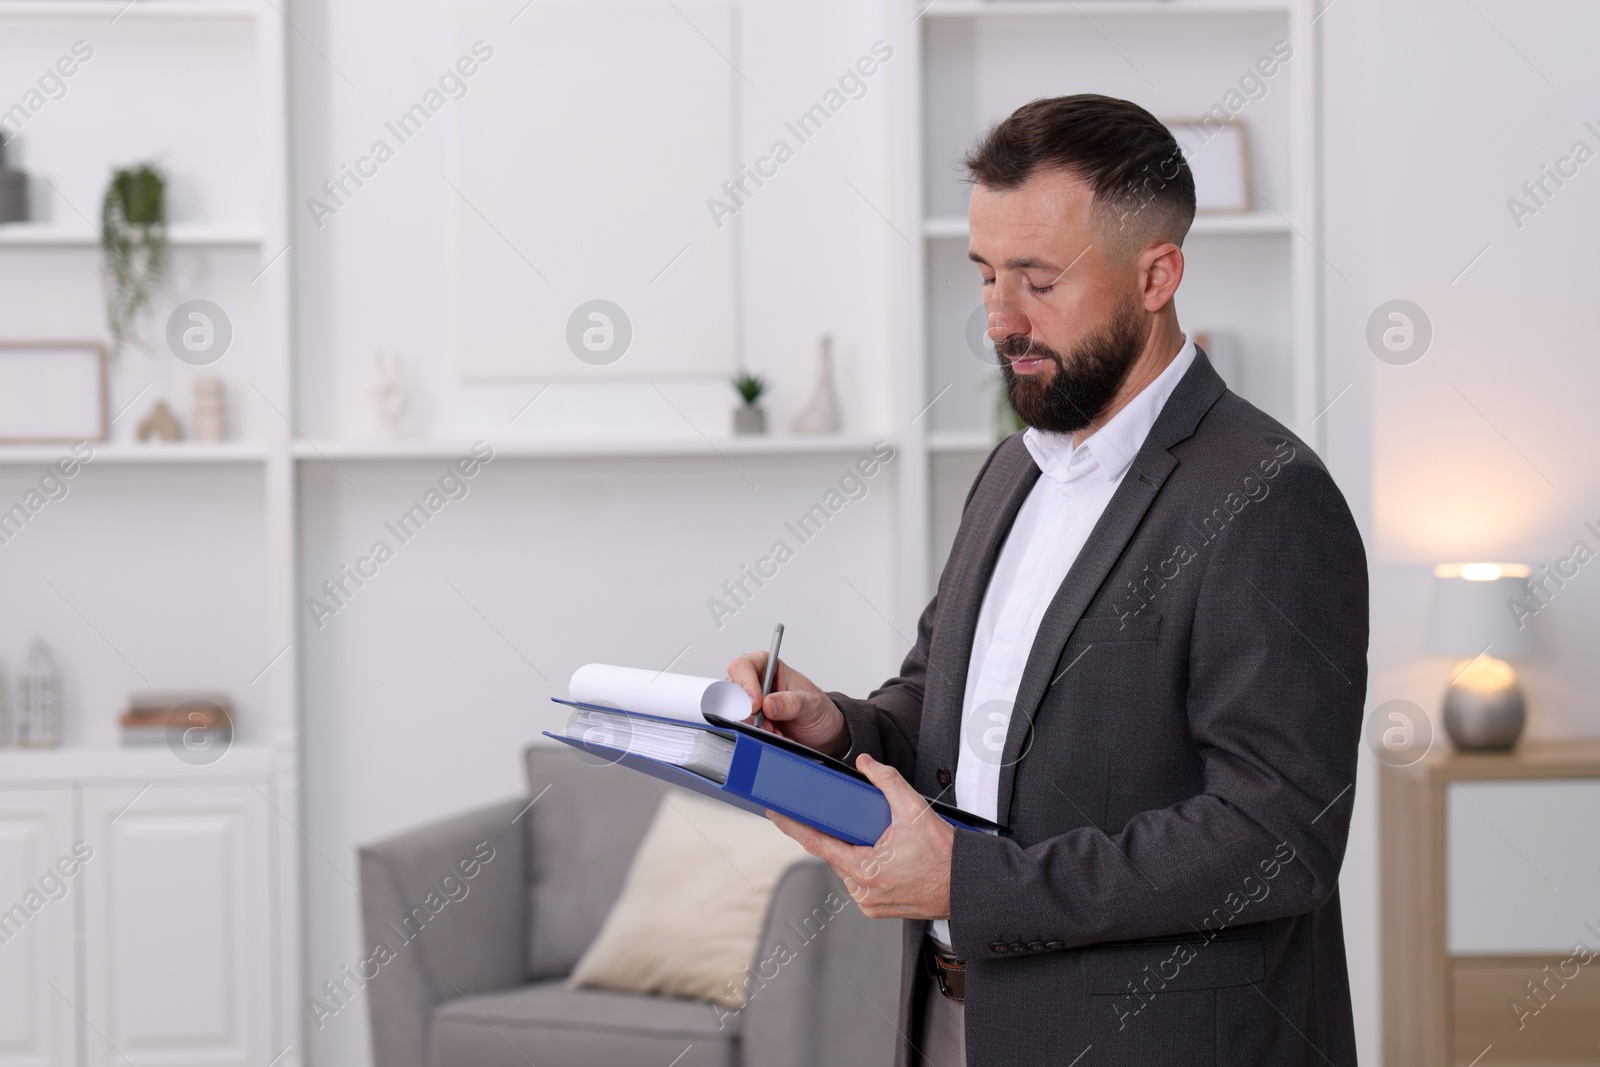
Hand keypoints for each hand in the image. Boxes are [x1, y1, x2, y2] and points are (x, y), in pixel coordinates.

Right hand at [727, 652, 848, 757]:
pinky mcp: (750, 724)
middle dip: (748, 713)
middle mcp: (753, 683)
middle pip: (732, 693)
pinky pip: (742, 730)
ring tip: (775, 731)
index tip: (756, 704)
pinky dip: (756, 737)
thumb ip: (792, 702)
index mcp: (767, 666)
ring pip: (734, 715)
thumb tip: (769, 704)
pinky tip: (774, 737)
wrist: (822, 733)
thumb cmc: (817, 710)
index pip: (742, 667)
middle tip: (766, 724)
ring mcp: (749, 705)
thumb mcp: (811, 704)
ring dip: (753, 727)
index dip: (745, 684)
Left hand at [767, 753, 953, 919]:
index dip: (792, 826)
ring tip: (873, 836)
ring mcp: (869, 904)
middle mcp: (863, 892)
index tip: (774, 812)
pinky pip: (859, 881)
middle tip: (846, 816)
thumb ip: (888, 781)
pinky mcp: (877, 909)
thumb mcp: (915, 810)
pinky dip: (862, 865)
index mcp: (866, 870)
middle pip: (833, 854)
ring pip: (846, 868)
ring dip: (851, 850)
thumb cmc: (945, 856)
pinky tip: (878, 853)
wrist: (967, 887)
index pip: (817, 844)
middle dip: (835, 833)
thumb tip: (866, 763)